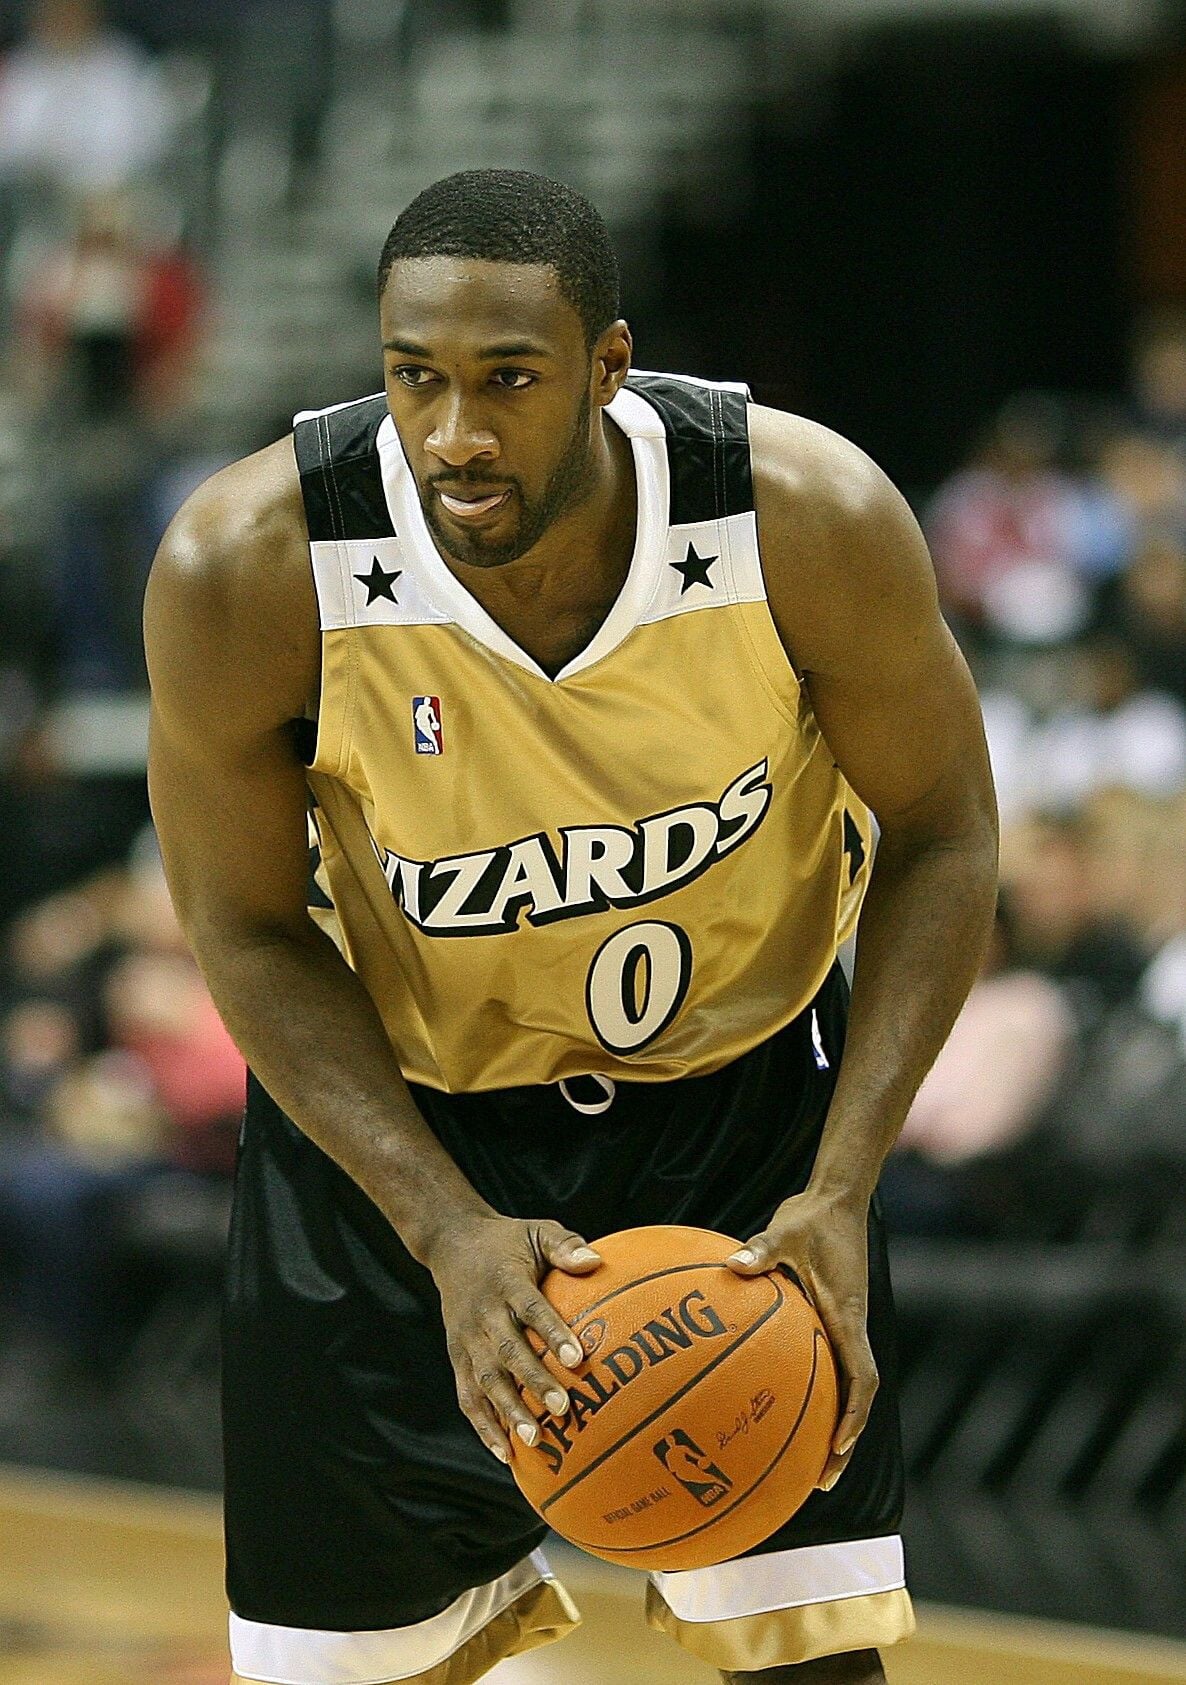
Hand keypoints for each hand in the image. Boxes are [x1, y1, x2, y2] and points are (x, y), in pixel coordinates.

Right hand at [425, 1213, 601, 1462]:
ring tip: (534, 1441)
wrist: (451, 1242)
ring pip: (485, 1380)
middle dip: (534, 1382)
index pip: (532, 1309)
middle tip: (563, 1410)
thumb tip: (597, 1260)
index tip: (578, 1359)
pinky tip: (506, 1453)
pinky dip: (483, 1426)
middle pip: (508, 1351)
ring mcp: (466, 1338)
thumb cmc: (507, 1241)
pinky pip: (467, 1396)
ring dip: (508, 1411)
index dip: (553, 1334)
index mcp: (506, 1282)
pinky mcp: (456, 1356)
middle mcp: (483, 1314)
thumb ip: (565, 1246)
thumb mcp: (537, 1230)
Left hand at [726, 1188, 875, 1490]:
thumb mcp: (785, 1231)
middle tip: (821, 1478)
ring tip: (808, 1463)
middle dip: (844, 1439)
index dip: (853, 1415)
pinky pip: (830, 1361)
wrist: (837, 1197)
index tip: (838, 1447)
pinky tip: (783, 1401)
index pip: (861, 1376)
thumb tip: (731, 1265)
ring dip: (834, 1421)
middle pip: (858, 1396)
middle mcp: (851, 1325)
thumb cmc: (812, 1216)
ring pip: (847, 1384)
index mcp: (848, 1314)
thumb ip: (761, 1251)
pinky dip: (816, 1388)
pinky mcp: (833, 1315)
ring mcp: (845, 1323)